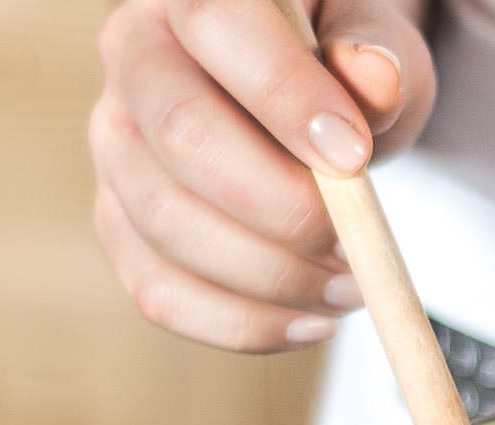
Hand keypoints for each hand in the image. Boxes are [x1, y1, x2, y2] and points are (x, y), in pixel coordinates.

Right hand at [90, 0, 435, 352]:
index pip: (217, 25)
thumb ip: (378, 54)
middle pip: (184, 139)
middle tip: (360, 243)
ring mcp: (115, 144)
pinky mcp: (120, 220)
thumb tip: (372, 77)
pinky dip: (242, 323)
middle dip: (287, 210)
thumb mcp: (378, 45)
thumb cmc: (342, 71)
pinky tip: (309, 320)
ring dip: (274, 277)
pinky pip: (158, 291)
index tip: (354, 158)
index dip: (284, 95)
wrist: (309, 111)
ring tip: (352, 285)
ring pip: (169, 226)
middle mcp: (133, 58)